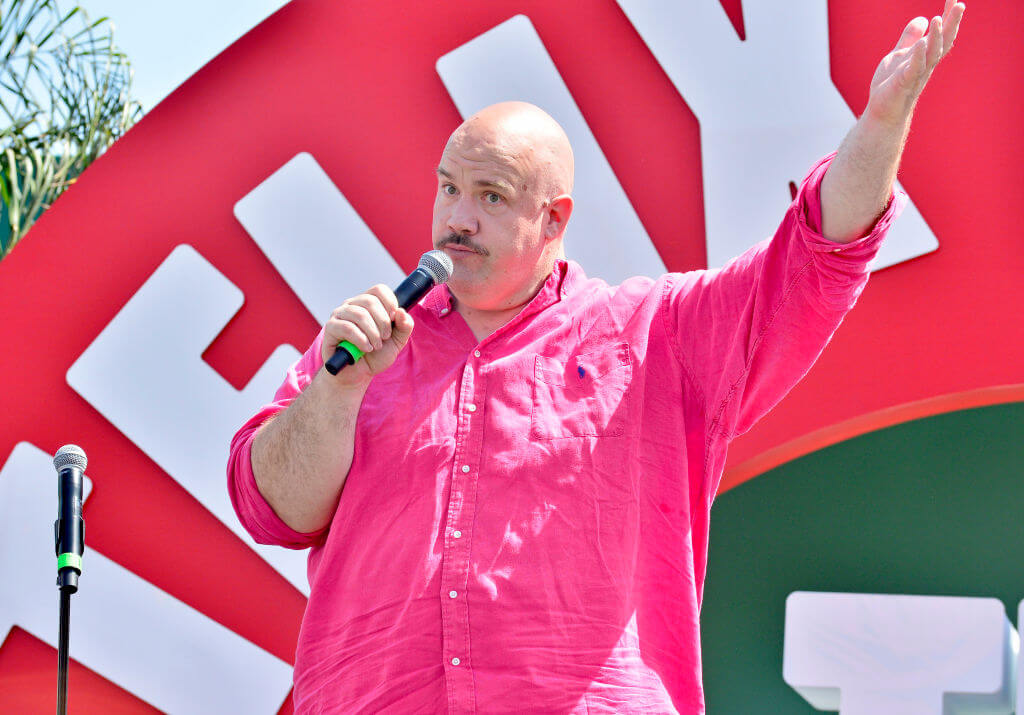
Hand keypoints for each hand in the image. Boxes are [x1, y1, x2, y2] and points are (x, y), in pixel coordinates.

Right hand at [320, 284, 413, 383]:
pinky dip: (361, 339)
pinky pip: (347, 327)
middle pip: (370, 301)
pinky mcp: (331, 328)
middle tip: (385, 338)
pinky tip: (366, 349)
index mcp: (368, 304)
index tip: (394, 319)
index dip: (390, 303)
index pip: (379, 290)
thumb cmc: (375, 355)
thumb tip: (401, 311)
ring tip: (376, 346)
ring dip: (373, 333)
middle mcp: (352, 305)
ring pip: (360, 314)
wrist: (357, 375)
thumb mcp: (397, 342)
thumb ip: (404, 326)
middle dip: (383, 322)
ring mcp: (339, 315)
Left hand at [865, 0, 964, 127]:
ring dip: (936, 37)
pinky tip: (919, 44)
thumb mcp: (898, 55)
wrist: (882, 112)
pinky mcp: (903, 83)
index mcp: (925, 55)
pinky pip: (913, 69)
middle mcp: (925, 63)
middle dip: (952, 24)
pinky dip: (917, 56)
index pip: (941, 33)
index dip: (949, 16)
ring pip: (931, 54)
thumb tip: (922, 19)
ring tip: (937, 19)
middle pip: (944, 41)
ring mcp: (916, 73)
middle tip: (960, 5)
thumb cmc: (890, 85)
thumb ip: (909, 38)